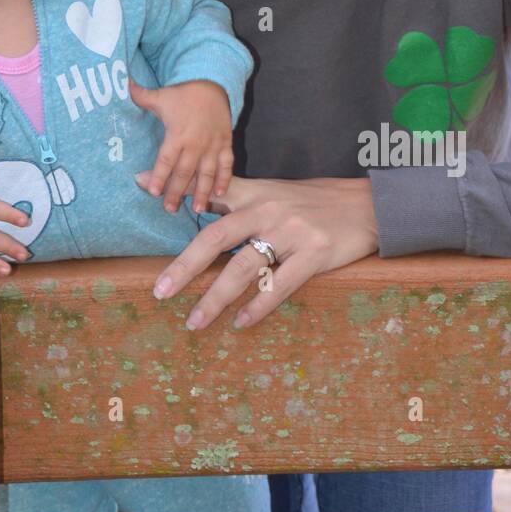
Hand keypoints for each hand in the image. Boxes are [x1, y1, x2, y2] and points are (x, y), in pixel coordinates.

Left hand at [128, 76, 233, 213]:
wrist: (213, 84)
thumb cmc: (184, 94)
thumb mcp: (161, 95)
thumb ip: (140, 95)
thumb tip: (122, 83)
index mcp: (177, 134)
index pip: (166, 159)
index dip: (159, 175)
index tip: (152, 191)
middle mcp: (195, 143)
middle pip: (184, 172)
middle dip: (177, 192)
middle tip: (170, 209)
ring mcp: (212, 145)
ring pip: (207, 173)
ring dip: (203, 192)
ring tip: (198, 209)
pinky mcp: (225, 144)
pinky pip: (227, 164)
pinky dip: (224, 178)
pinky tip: (220, 193)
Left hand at [150, 176, 379, 330]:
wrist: (367, 205)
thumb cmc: (310, 202)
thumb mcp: (269, 190)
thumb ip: (227, 190)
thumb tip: (182, 188)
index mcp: (254, 195)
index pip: (209, 198)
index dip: (178, 201)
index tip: (144, 195)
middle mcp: (267, 210)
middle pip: (216, 238)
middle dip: (186, 267)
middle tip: (161, 293)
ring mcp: (292, 232)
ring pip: (245, 267)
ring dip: (217, 298)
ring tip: (195, 322)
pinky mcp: (315, 254)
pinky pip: (281, 285)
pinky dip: (259, 306)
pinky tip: (242, 323)